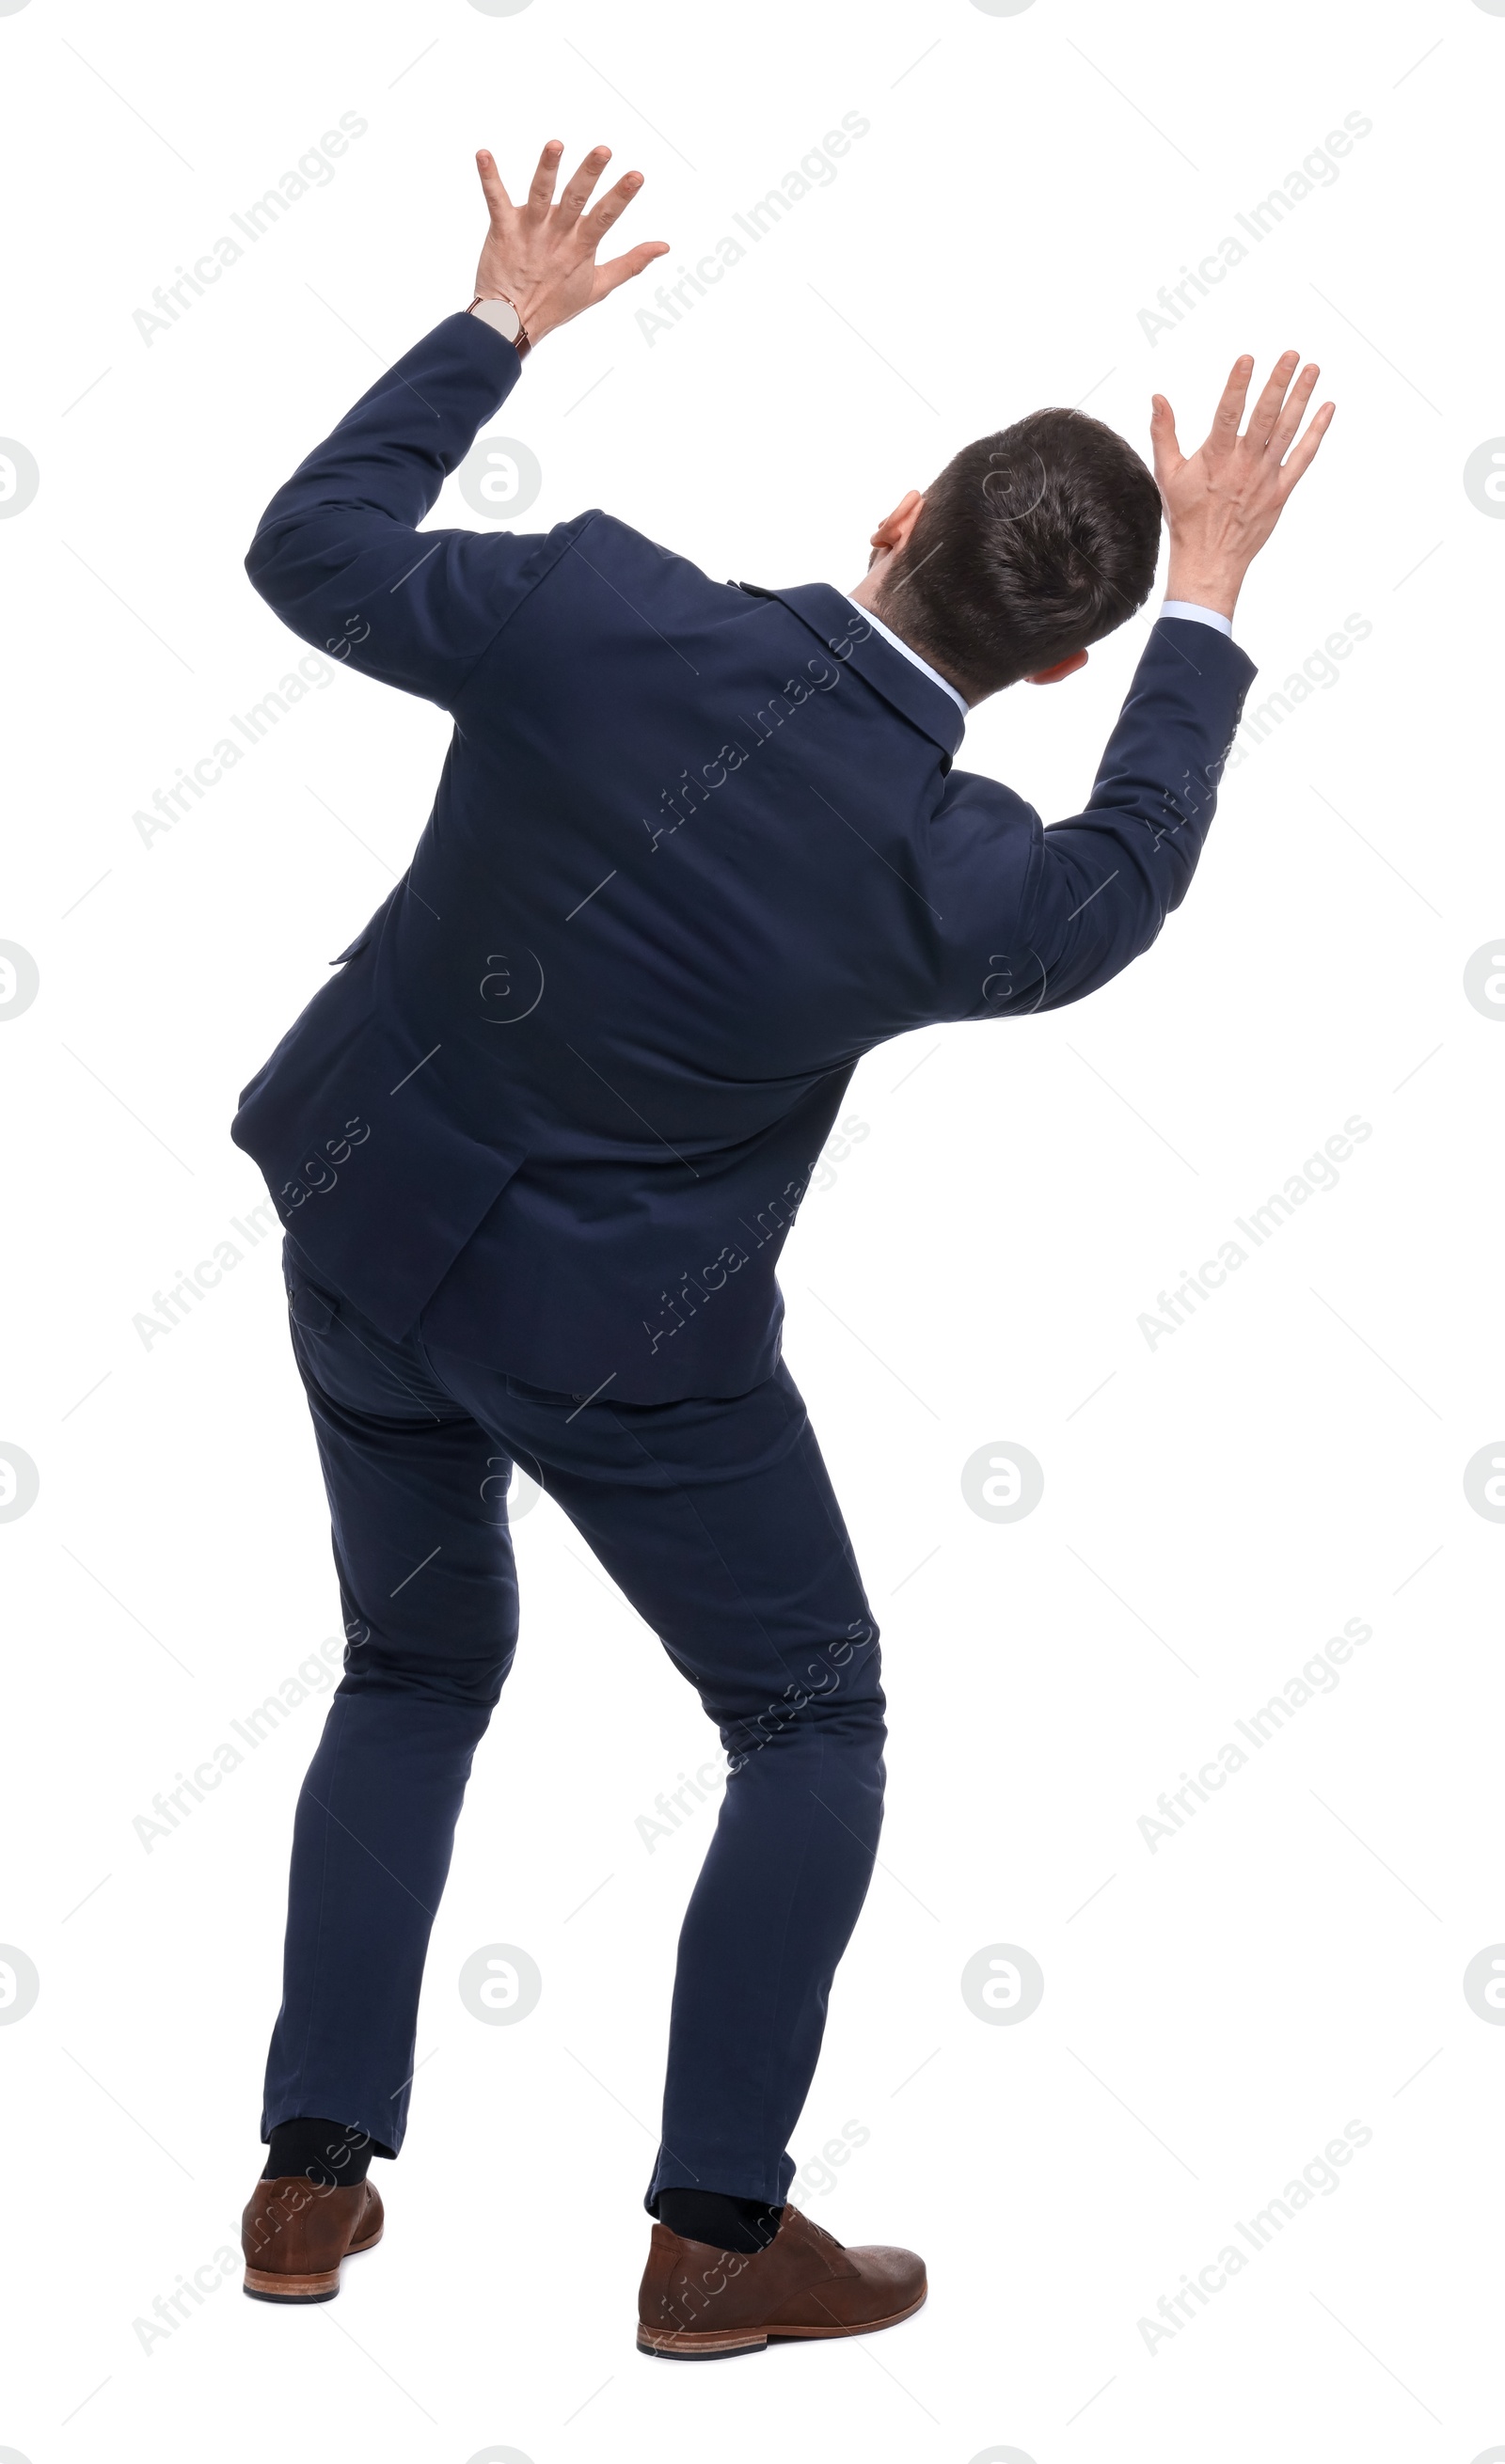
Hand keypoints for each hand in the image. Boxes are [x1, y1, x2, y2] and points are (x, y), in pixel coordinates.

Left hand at [472, 139, 667, 346]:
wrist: (511, 322)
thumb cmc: (555, 303)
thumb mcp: (599, 286)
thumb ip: (631, 264)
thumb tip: (663, 246)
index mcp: (580, 246)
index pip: (605, 217)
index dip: (620, 197)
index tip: (636, 176)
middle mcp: (557, 235)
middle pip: (576, 200)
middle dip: (589, 174)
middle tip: (602, 150)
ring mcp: (529, 231)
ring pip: (540, 195)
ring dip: (547, 169)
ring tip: (555, 145)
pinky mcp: (503, 229)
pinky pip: (495, 200)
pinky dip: (489, 177)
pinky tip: (483, 155)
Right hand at [1151, 351, 1334, 618]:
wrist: (1209, 560)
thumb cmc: (1187, 518)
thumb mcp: (1167, 474)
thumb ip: (1164, 433)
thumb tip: (1158, 398)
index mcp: (1216, 457)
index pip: (1229, 412)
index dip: (1238, 384)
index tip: (1248, 358)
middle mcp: (1244, 464)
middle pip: (1265, 415)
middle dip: (1279, 382)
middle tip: (1292, 354)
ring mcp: (1265, 477)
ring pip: (1288, 430)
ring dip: (1301, 397)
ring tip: (1312, 369)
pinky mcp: (1280, 491)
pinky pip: (1303, 457)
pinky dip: (1317, 432)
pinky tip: (1327, 408)